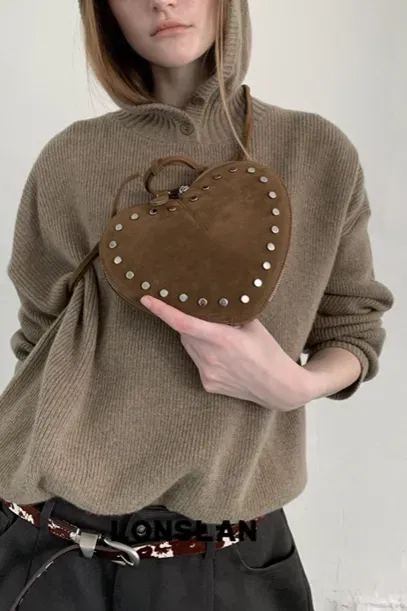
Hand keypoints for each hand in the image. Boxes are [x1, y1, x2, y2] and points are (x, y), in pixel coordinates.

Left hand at [140, 296, 311, 410]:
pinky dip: (205, 356)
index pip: (183, 322)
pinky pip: (198, 363)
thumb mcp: (253, 325)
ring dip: (196, 339)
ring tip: (221, 341)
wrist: (278, 387)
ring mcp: (207, 373)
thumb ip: (231, 313)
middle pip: (185, 333)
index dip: (162, 311)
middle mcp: (210, 357)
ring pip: (190, 348)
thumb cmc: (268, 352)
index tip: (146, 300)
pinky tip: (224, 359)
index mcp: (222, 338)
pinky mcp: (207, 384)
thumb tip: (216, 297)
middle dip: (189, 322)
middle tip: (203, 315)